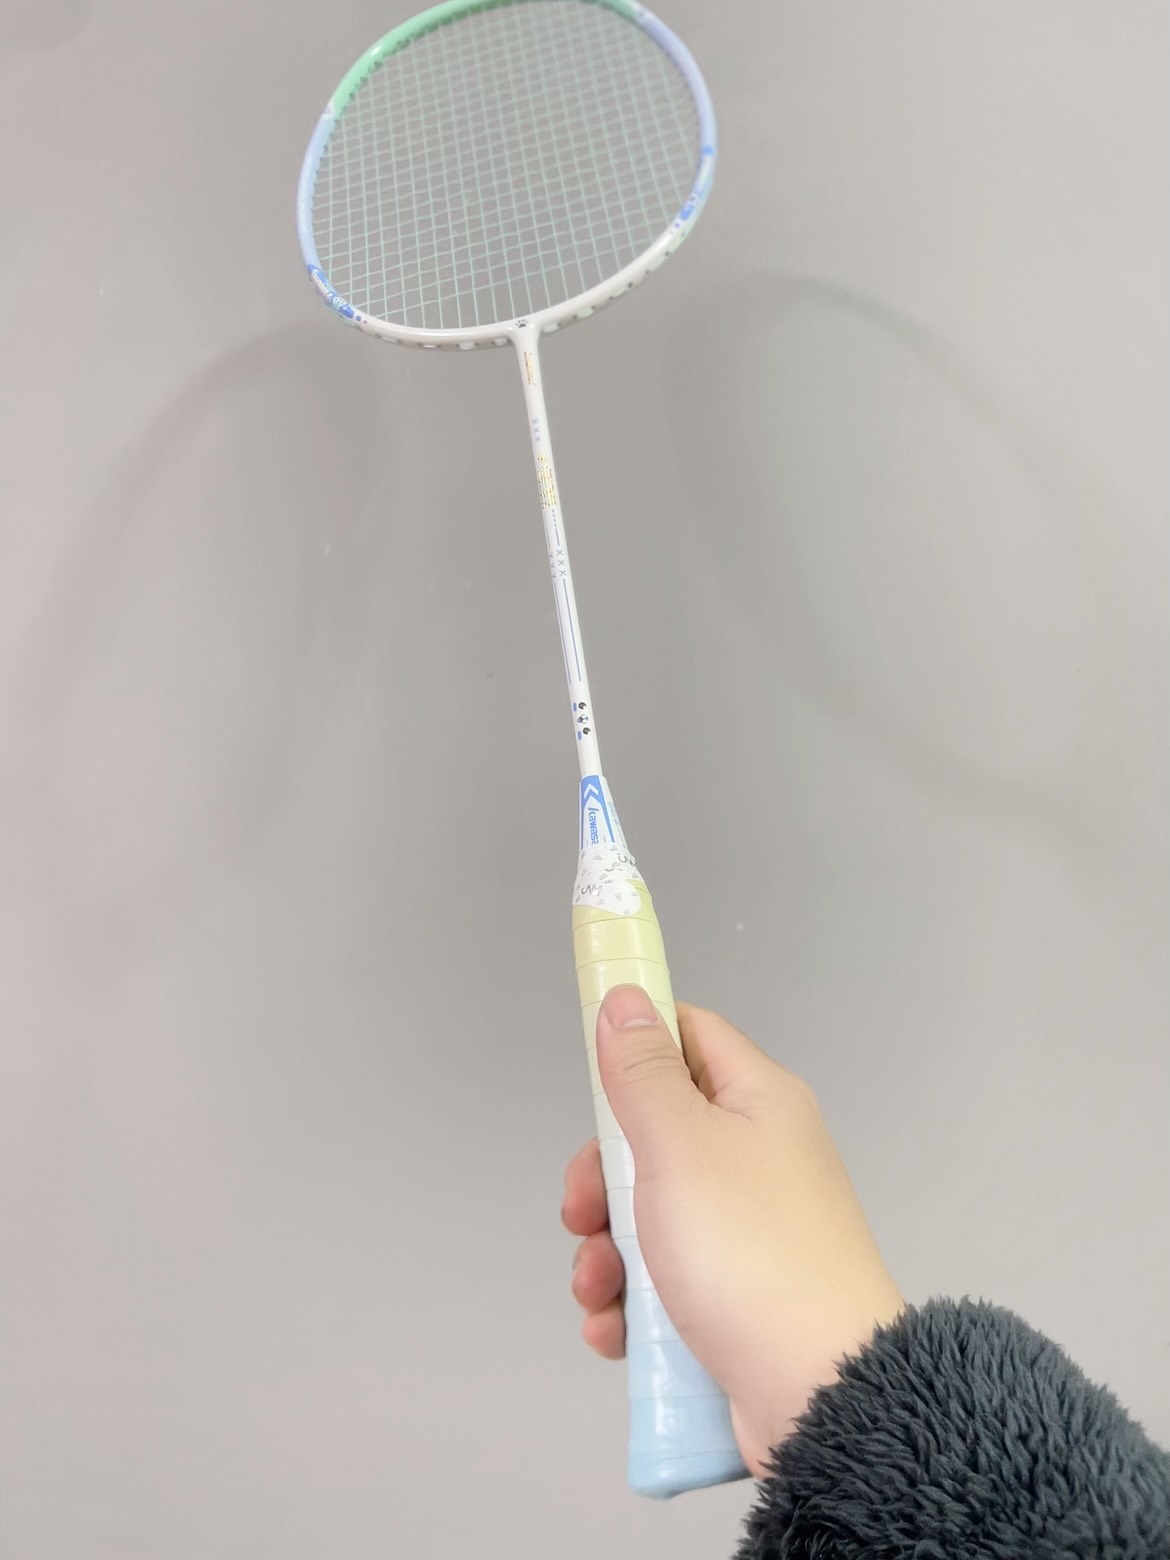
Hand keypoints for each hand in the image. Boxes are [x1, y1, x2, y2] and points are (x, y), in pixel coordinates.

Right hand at [562, 986, 902, 1478]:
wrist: (819, 1393)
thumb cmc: (752, 1255)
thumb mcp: (679, 1145)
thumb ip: (642, 1071)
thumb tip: (626, 999)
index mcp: (758, 1102)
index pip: (688, 1036)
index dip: (635, 1049)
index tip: (590, 1083)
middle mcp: (758, 1157)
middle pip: (653, 1135)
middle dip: (601, 1179)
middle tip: (584, 1213)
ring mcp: (748, 1230)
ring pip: (649, 1215)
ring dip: (605, 1252)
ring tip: (600, 1290)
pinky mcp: (735, 1296)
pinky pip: (664, 1281)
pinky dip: (630, 1305)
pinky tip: (618, 1331)